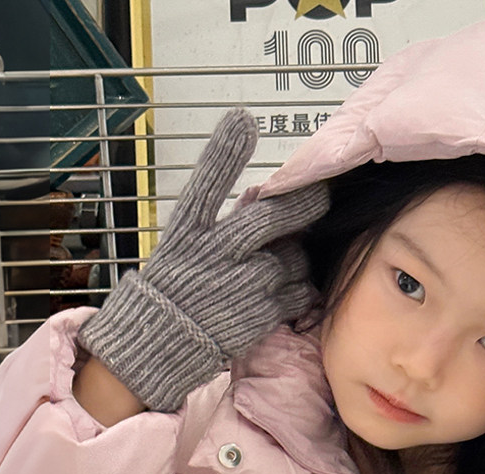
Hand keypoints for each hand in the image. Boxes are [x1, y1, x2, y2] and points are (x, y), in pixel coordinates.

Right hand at [79, 108, 329, 411]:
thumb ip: (220, 217)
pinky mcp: (260, 314)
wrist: (164, 341)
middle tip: (321, 195)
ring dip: (298, 255)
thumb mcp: (183, 241)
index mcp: (189, 230)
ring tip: (285, 260)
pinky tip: (288, 287)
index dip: (225, 153)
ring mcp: (241, 285)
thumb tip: (258, 193)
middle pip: (270, 219)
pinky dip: (301, 286)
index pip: (206, 184)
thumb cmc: (175, 286)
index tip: (242, 120)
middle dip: (302, 204)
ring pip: (293, 258)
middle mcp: (215, 254)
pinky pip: (299, 292)